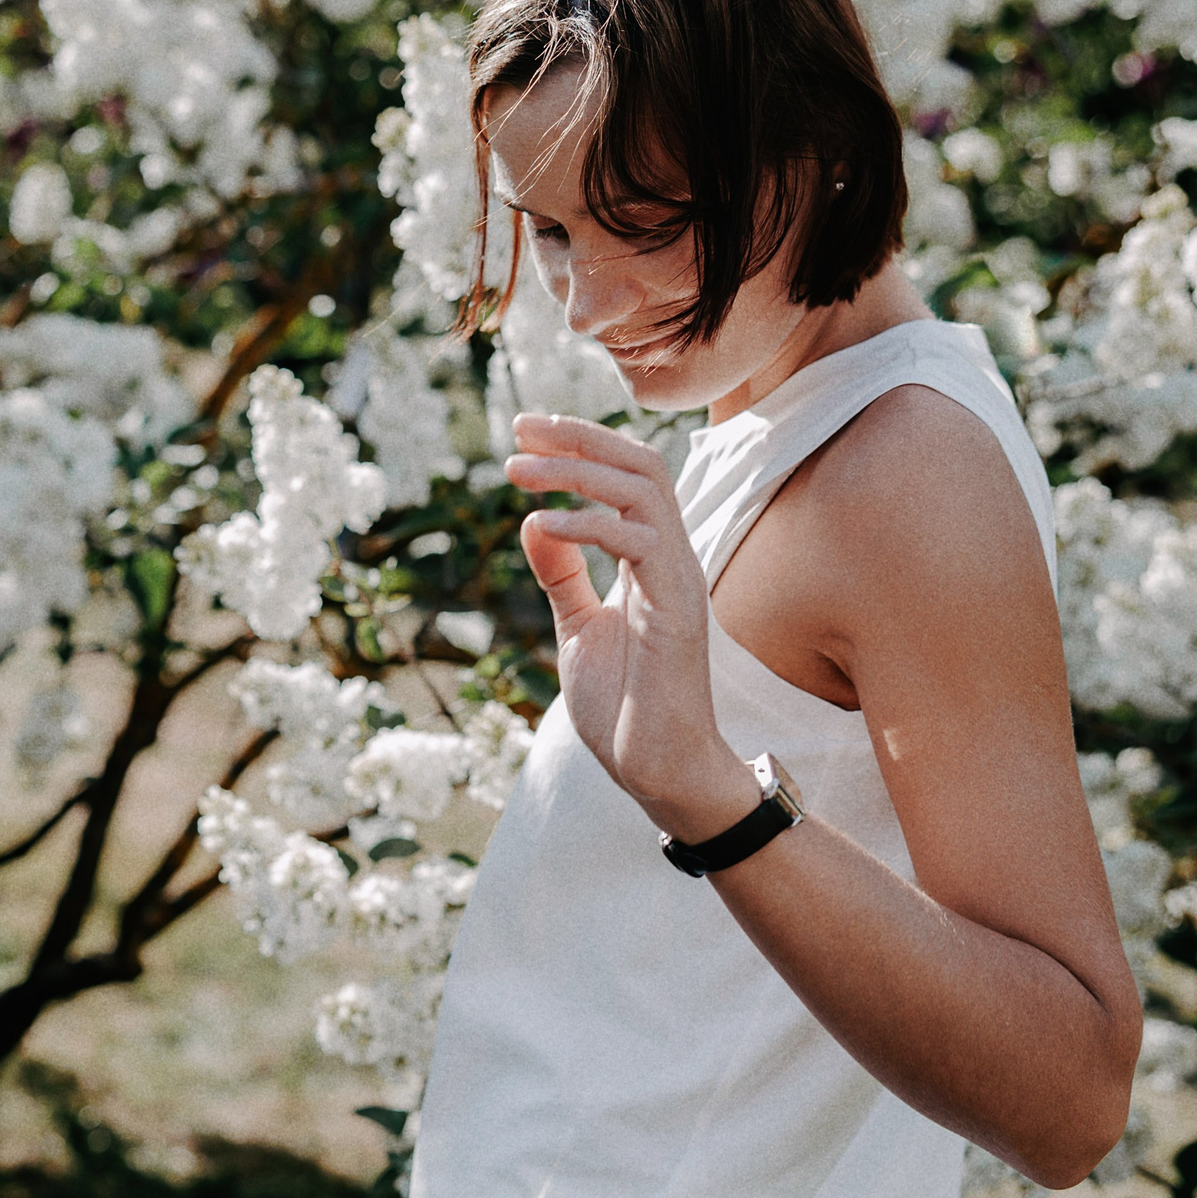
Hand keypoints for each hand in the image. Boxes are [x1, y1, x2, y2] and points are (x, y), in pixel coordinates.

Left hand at [505, 413, 759, 843]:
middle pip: (640, 465)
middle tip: (520, 427)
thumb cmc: (624, 705)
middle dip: (580, 437)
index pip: (627, 475)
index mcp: (651, 559)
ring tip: (517, 470)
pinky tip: (540, 523)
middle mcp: (671, 559)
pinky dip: (588, 525)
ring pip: (643, 490)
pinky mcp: (676, 611)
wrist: (657, 770)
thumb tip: (534, 520)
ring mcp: (678, 581)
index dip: (580, 445)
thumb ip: (562, 576)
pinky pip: (638, 543)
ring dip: (577, 470)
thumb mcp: (578, 628)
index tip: (525, 432)